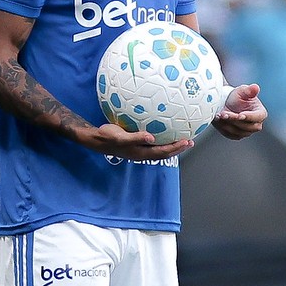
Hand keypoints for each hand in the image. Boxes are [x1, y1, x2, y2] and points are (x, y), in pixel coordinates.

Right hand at [76, 121, 192, 160]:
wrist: (96, 139)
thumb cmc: (107, 137)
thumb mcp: (120, 136)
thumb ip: (136, 137)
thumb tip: (152, 137)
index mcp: (140, 152)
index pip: (163, 152)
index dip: (175, 148)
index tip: (187, 142)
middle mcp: (142, 152)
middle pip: (164, 153)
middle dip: (177, 148)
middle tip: (190, 142)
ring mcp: (139, 149)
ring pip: (159, 149)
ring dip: (171, 146)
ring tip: (181, 139)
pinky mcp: (135, 144)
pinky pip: (153, 143)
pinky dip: (162, 140)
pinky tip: (163, 132)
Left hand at [211, 81, 266, 139]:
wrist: (228, 102)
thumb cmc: (238, 96)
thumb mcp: (242, 91)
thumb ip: (249, 90)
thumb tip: (255, 87)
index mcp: (261, 113)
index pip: (257, 117)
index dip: (249, 117)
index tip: (240, 115)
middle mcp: (256, 124)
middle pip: (247, 126)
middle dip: (234, 120)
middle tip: (224, 113)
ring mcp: (246, 131)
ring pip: (237, 131)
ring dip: (227, 123)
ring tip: (219, 115)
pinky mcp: (236, 135)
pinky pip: (230, 134)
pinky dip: (223, 127)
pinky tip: (218, 119)